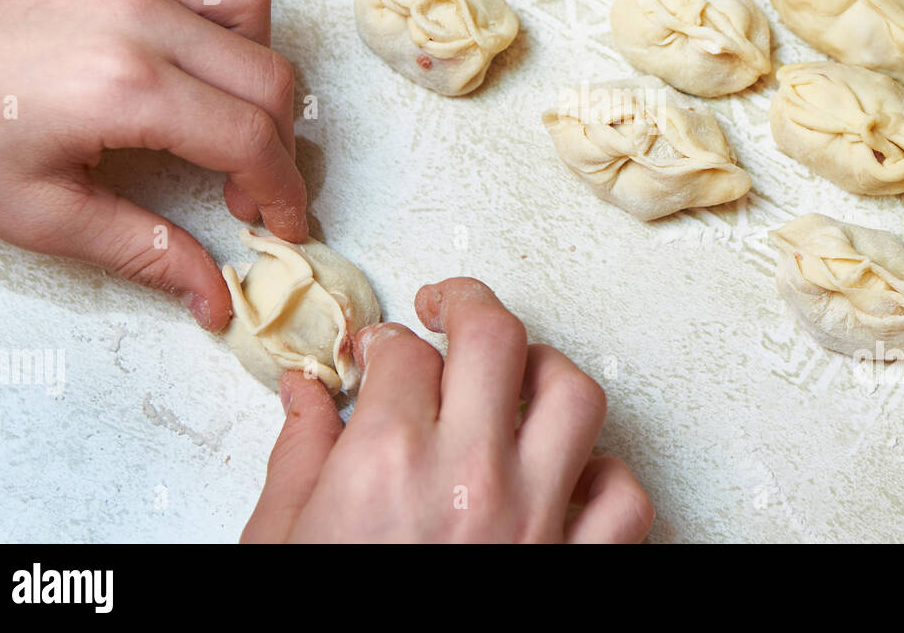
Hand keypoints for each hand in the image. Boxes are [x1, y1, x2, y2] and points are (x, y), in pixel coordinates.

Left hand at [0, 0, 306, 329]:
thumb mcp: (40, 213)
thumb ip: (144, 251)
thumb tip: (216, 300)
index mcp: (125, 88)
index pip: (249, 140)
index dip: (281, 192)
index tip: (281, 221)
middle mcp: (135, 12)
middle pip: (267, 73)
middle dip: (277, 138)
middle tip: (245, 176)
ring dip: (255, 46)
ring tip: (219, 85)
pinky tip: (182, 6)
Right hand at [242, 278, 654, 542]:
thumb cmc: (324, 628)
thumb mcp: (281, 544)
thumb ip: (299, 458)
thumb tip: (306, 393)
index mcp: (386, 463)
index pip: (400, 354)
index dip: (383, 340)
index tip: (378, 350)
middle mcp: (470, 477)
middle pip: (495, 338)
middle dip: (466, 303)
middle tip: (446, 307)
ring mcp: (536, 520)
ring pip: (574, 396)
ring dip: (543, 372)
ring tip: (515, 375)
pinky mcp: (579, 566)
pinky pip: (622, 494)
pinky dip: (602, 475)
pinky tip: (566, 475)